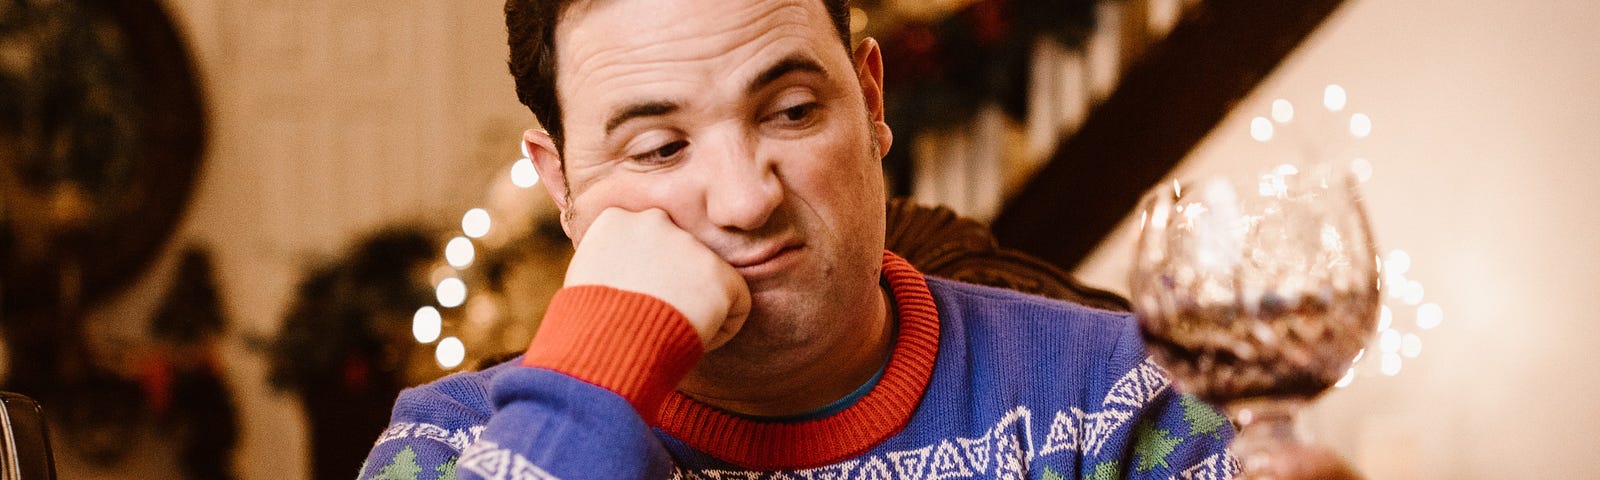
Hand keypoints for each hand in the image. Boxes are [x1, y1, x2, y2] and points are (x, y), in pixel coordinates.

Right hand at [563, 207, 750, 350]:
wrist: (608, 346)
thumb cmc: (585, 327)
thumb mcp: (583, 280)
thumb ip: (609, 263)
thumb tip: (624, 276)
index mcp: (616, 219)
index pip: (643, 240)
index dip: (641, 275)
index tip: (629, 301)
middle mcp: (655, 221)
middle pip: (677, 256)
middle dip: (672, 284)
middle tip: (650, 317)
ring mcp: (691, 245)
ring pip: (705, 281)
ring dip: (692, 306)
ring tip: (665, 330)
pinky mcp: (721, 274)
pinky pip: (735, 306)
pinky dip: (719, 330)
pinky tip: (689, 338)